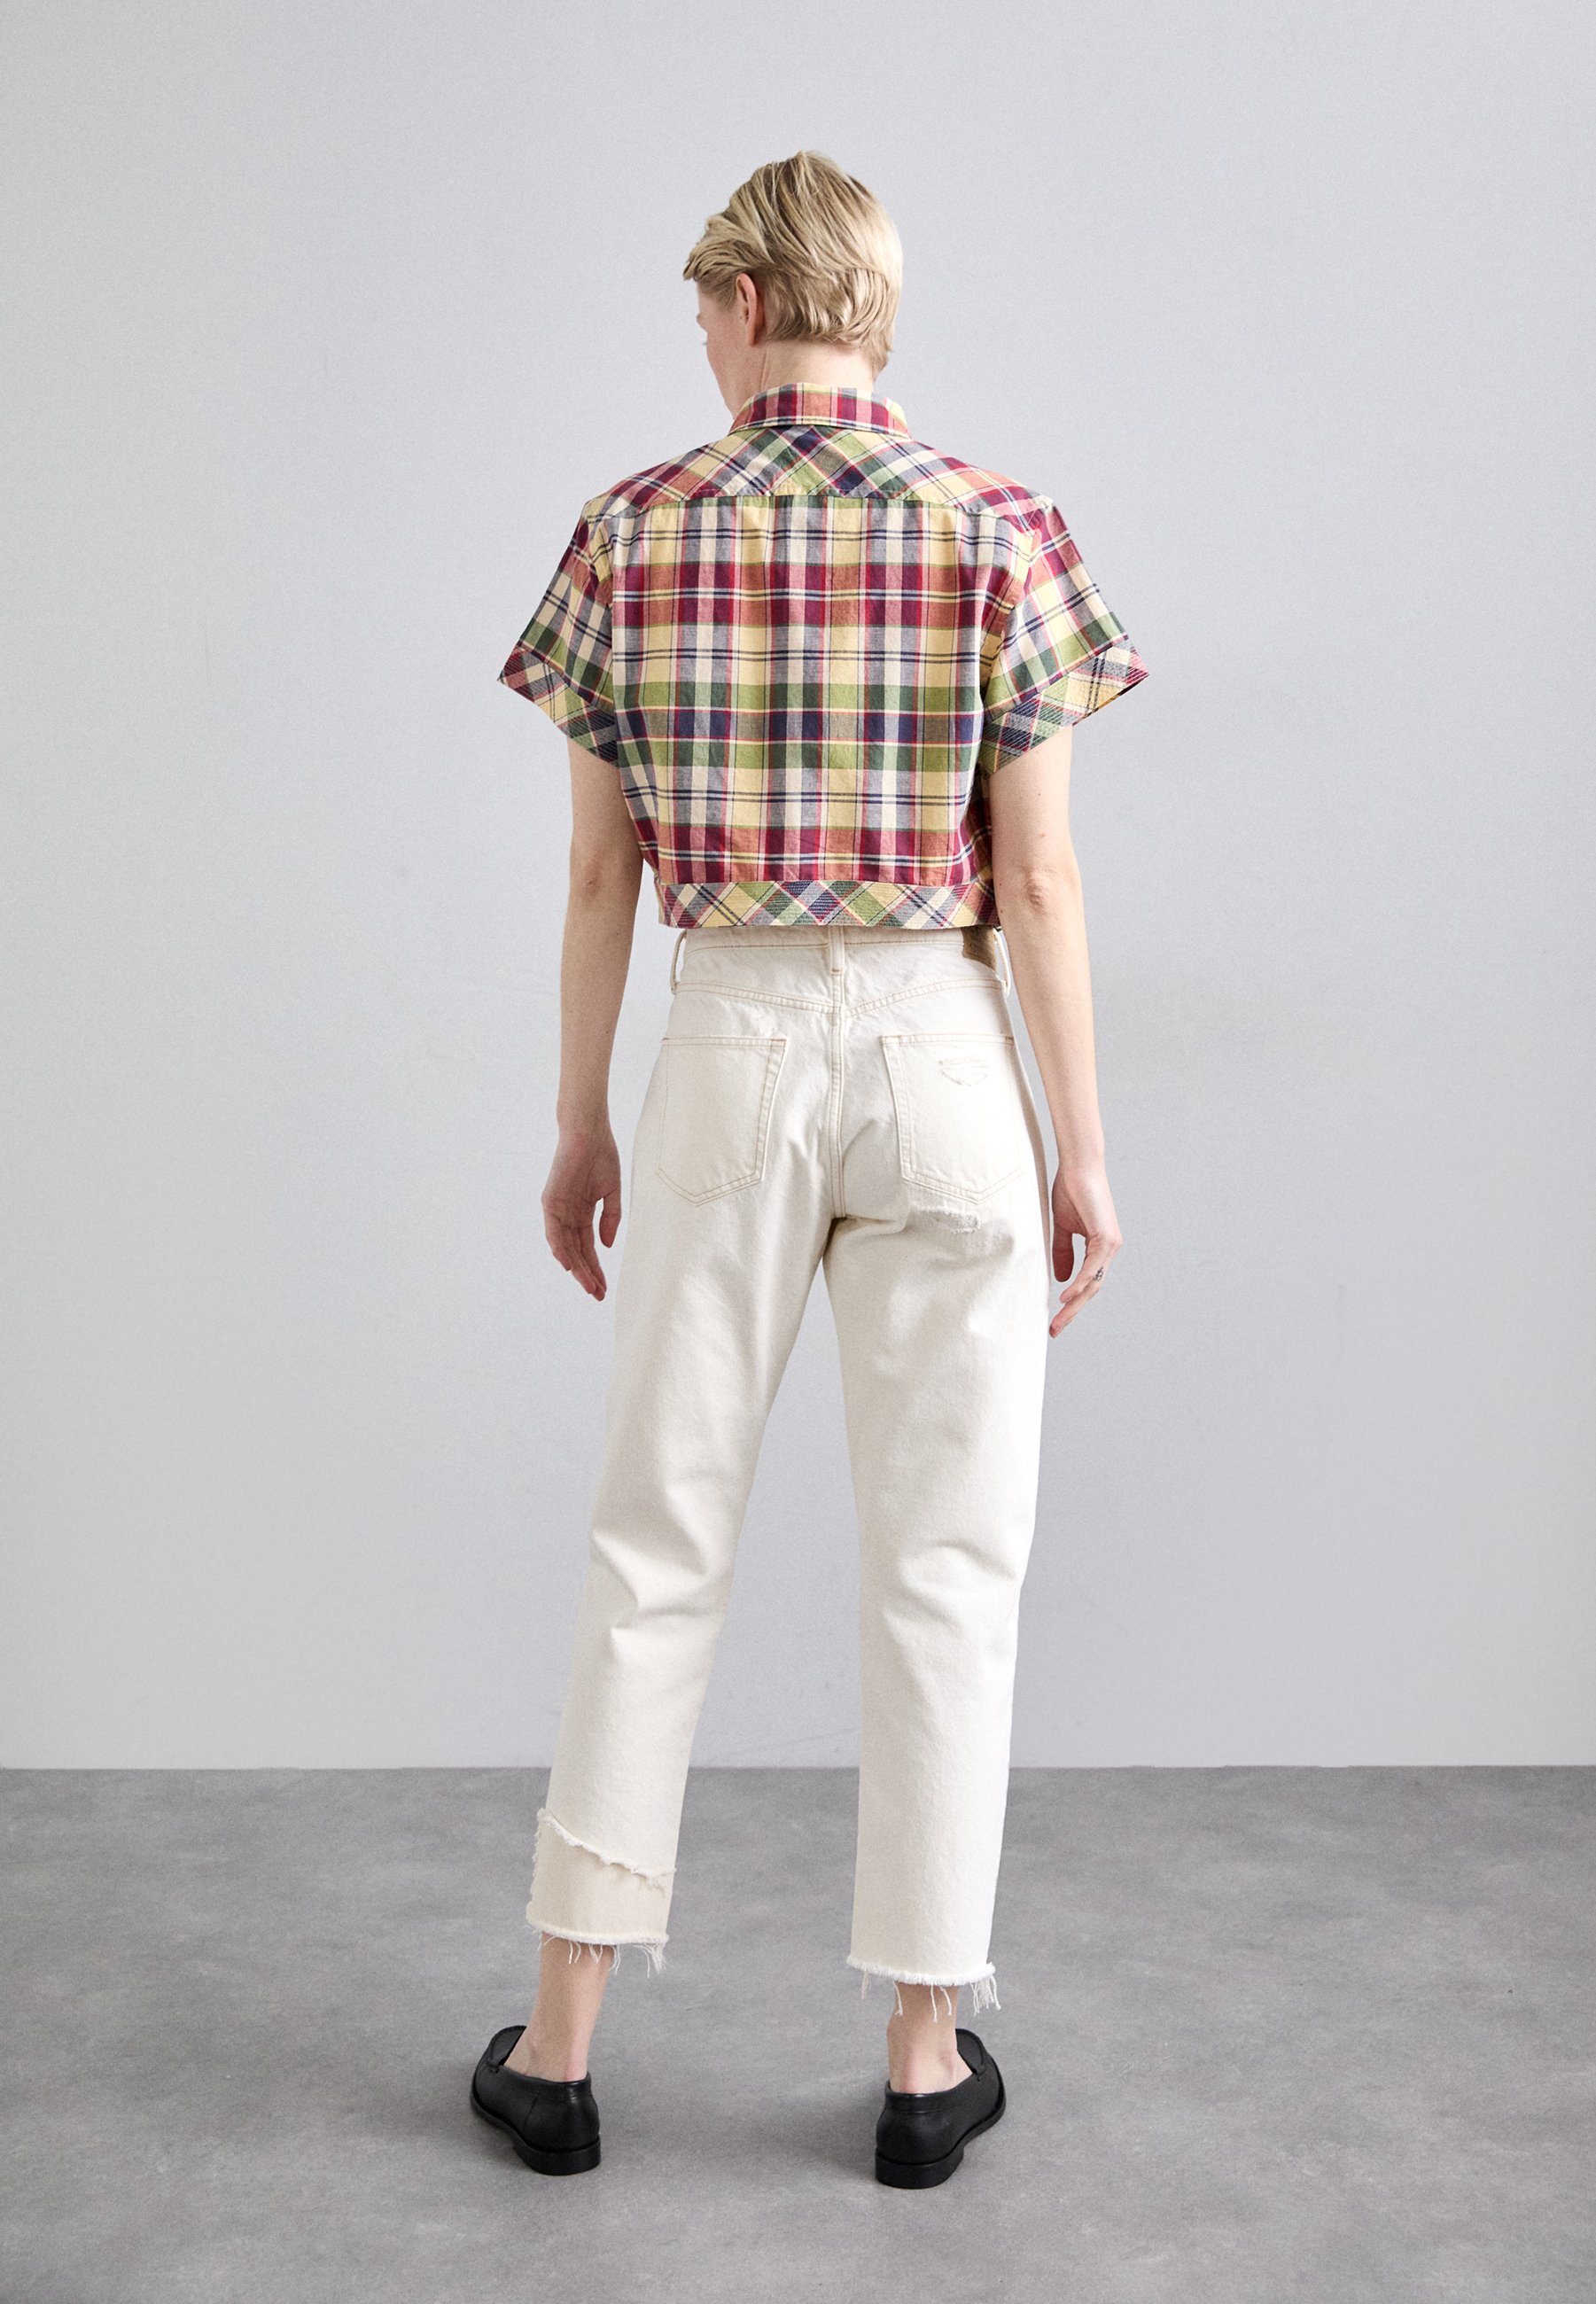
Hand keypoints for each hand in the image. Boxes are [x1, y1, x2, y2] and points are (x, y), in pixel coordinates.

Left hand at [543, 1125, 622, 1300]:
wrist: (589, 1132)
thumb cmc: (601, 1157)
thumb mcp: (612, 1193)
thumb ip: (611, 1219)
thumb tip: (607, 1246)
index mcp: (583, 1213)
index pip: (588, 1248)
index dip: (597, 1268)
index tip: (605, 1287)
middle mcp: (568, 1215)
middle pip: (577, 1252)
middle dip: (588, 1274)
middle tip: (597, 1294)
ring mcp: (558, 1209)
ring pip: (565, 1247)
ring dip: (576, 1268)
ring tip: (588, 1286)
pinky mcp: (550, 1201)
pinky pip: (553, 1231)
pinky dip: (560, 1249)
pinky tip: (569, 1265)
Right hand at [1049, 1163, 1120, 1334]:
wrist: (1079, 1167)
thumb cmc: (1071, 1191)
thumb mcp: (1062, 1228)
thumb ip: (1063, 1252)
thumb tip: (1061, 1279)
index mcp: (1099, 1248)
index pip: (1087, 1283)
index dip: (1072, 1303)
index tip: (1055, 1319)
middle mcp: (1109, 1249)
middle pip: (1091, 1289)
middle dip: (1073, 1312)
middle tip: (1055, 1329)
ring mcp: (1111, 1244)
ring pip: (1093, 1283)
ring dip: (1075, 1304)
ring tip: (1059, 1320)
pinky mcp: (1106, 1237)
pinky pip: (1093, 1268)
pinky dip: (1080, 1283)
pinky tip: (1067, 1297)